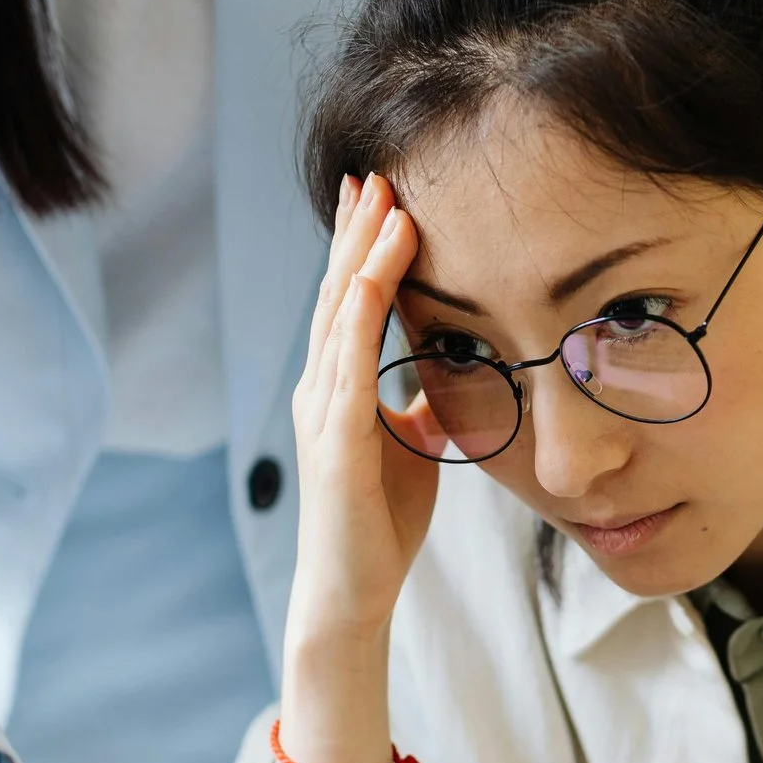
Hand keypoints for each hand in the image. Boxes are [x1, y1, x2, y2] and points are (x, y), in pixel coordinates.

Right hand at [286, 173, 440, 641]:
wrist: (353, 589)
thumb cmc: (380, 523)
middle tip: (373, 173)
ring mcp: (322, 411)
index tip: (381, 196)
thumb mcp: (410, 447)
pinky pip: (347, 364)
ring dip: (361, 255)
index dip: (362, 247)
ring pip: (339, 315)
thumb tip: (441, 380)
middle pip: (337, 292)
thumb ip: (416, 407)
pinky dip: (360, 314)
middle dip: (355, 232)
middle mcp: (321, 388)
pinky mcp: (334, 440)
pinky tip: (373, 276)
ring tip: (383, 203)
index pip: (349, 302)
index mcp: (338, 387)